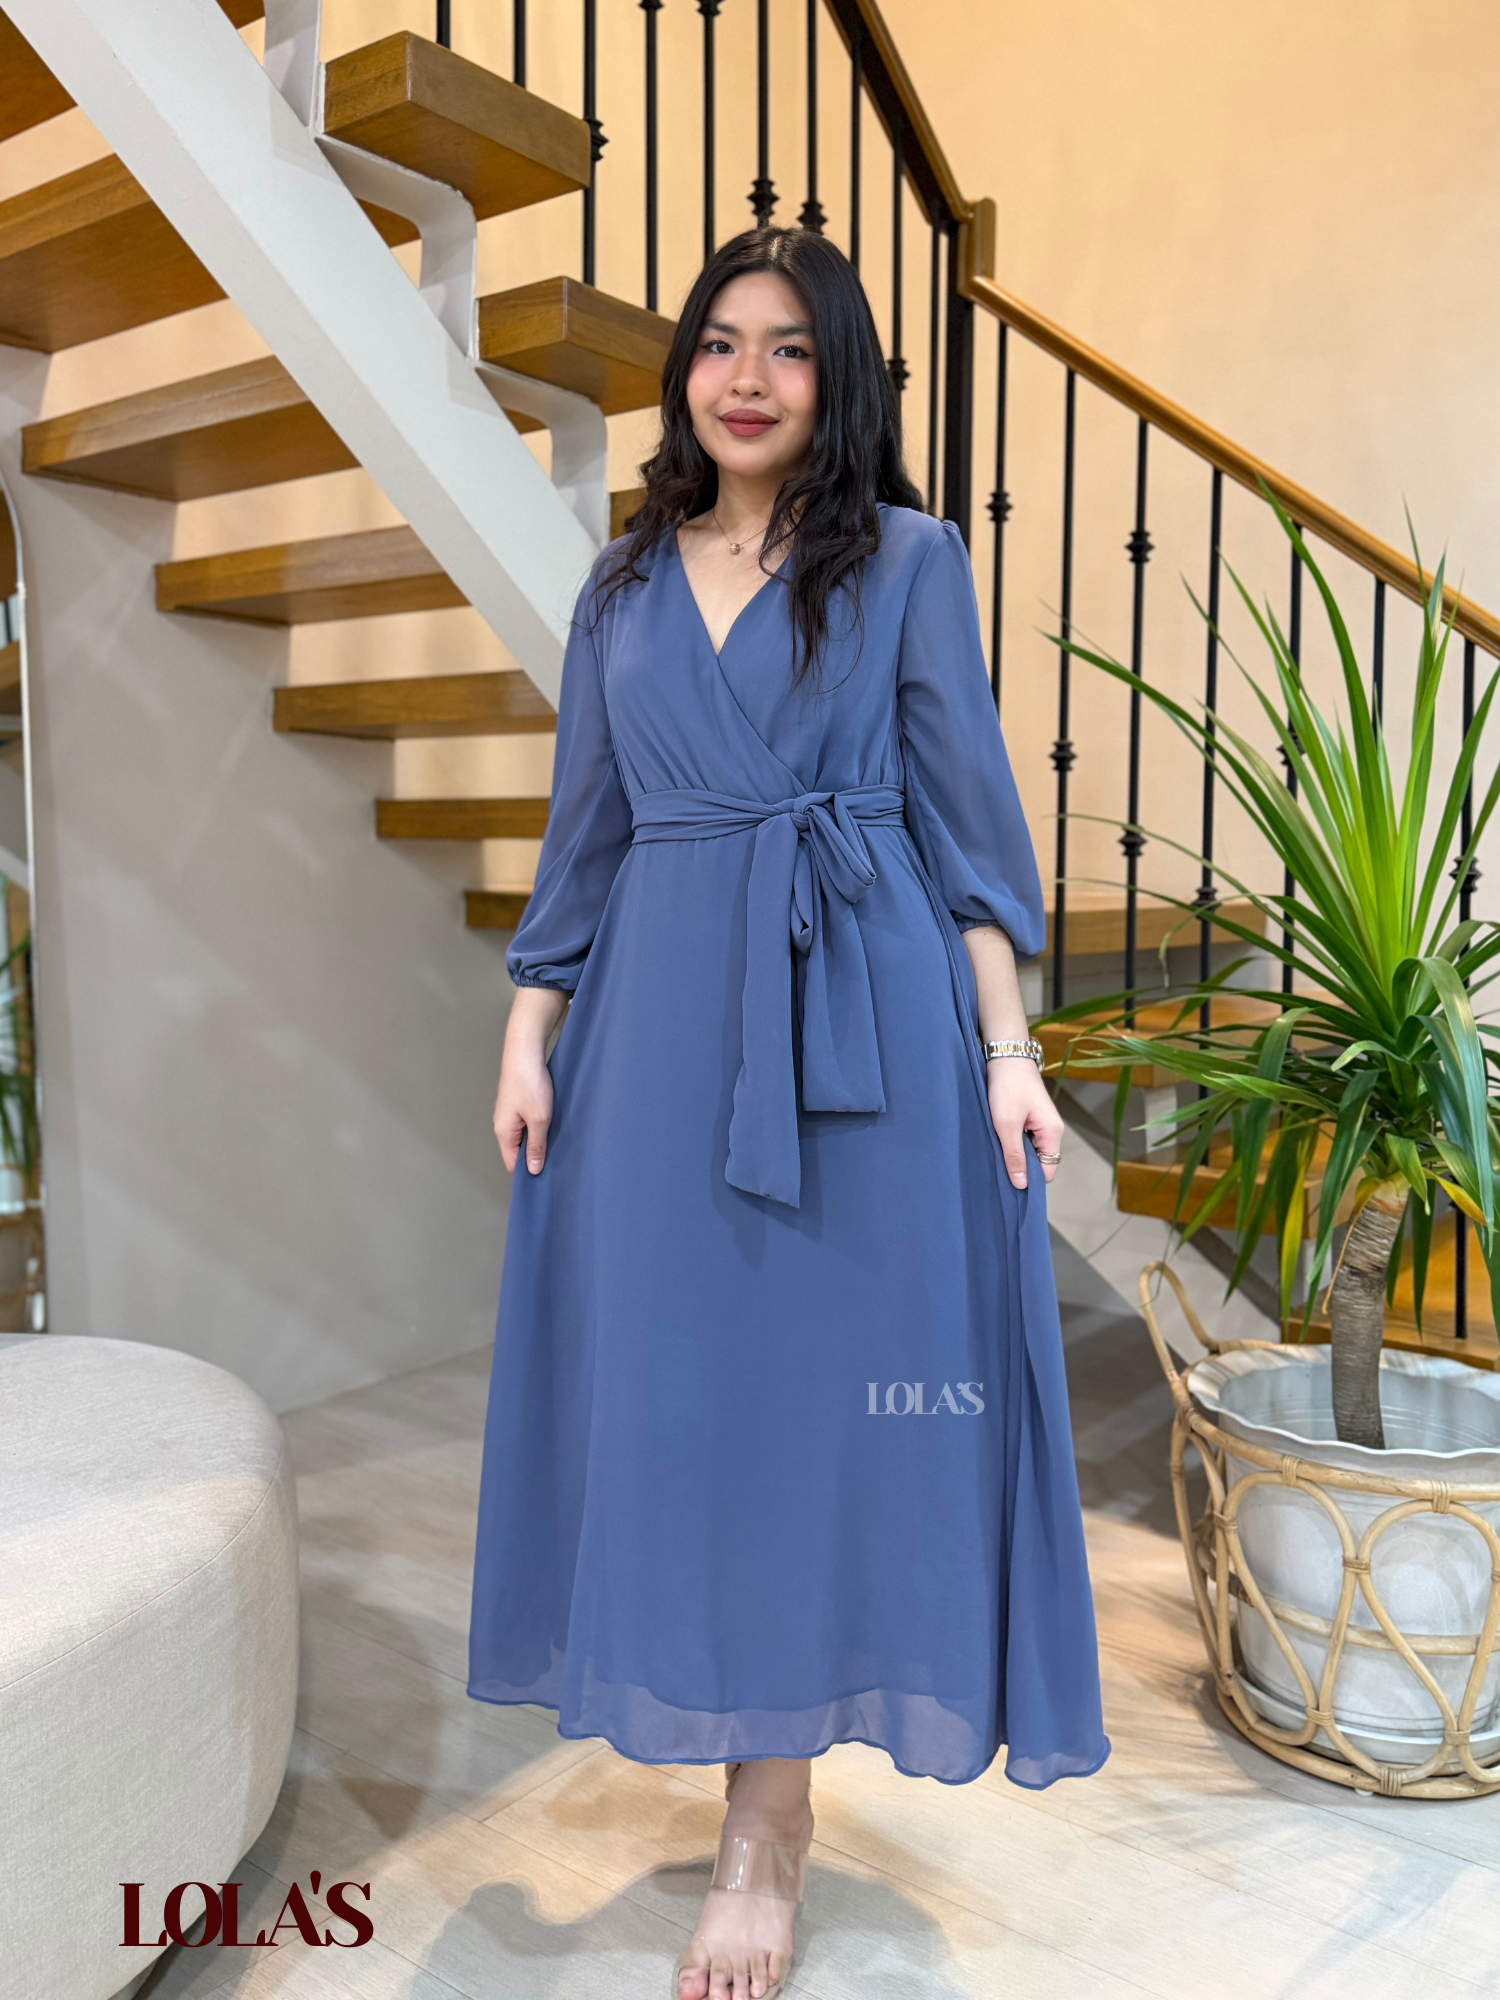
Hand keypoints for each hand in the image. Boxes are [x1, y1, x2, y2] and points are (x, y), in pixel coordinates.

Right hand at [493, 986, 567, 1173]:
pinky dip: (538, 1124)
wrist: (524, 1050)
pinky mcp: (517, 1101)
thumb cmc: (529, 1083)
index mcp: (504, 1131)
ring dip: (539, 1137)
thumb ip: (536, 1145)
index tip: (545, 1176)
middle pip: (518, 1149)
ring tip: (556, 1138)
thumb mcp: (539, 1119)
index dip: (527, 1171)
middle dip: (535, 1154)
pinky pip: (527, 1121)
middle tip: (556, 1158)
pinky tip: (552, 1121)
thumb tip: (533, 1169)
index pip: (512, 1162)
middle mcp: (502, 1123)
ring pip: (524, 1134)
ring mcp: (509, 1112)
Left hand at [986, 1057, 1062, 1188]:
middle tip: (998, 1167)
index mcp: (1052, 1133)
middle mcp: (1051, 1130)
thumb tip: (1021, 1185)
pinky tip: (998, 1139)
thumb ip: (1014, 1155)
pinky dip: (1013, 1142)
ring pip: (1031, 1150)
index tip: (1009, 1182)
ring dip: (1015, 1153)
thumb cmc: (1008, 1088)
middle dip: (1021, 1166)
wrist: (1006, 1056)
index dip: (1031, 1179)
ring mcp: (1041, 1123)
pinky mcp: (1030, 1117)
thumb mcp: (1007, 1125)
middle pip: (1040, 1161)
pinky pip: (1025, 1139)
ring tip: (996, 1151)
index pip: (1048, 1170)